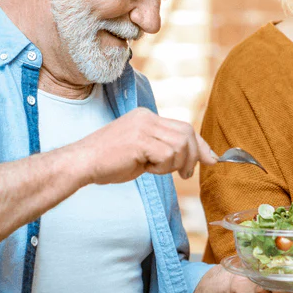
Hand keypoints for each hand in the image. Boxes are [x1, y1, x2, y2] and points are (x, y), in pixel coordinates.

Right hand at [68, 108, 217, 183]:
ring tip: (155, 170)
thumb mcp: (143, 153)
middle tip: (185, 174)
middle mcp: (146, 117)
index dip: (200, 145)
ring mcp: (143, 126)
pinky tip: (145, 169)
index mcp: (147, 117)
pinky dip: (162, 167)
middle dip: (193, 156)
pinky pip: (167, 155)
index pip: (184, 127)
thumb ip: (167, 151)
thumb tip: (198, 160)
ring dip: (174, 164)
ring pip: (180, 145)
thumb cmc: (109, 163)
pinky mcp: (139, 140)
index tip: (211, 159)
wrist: (81, 163)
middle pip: (187, 133)